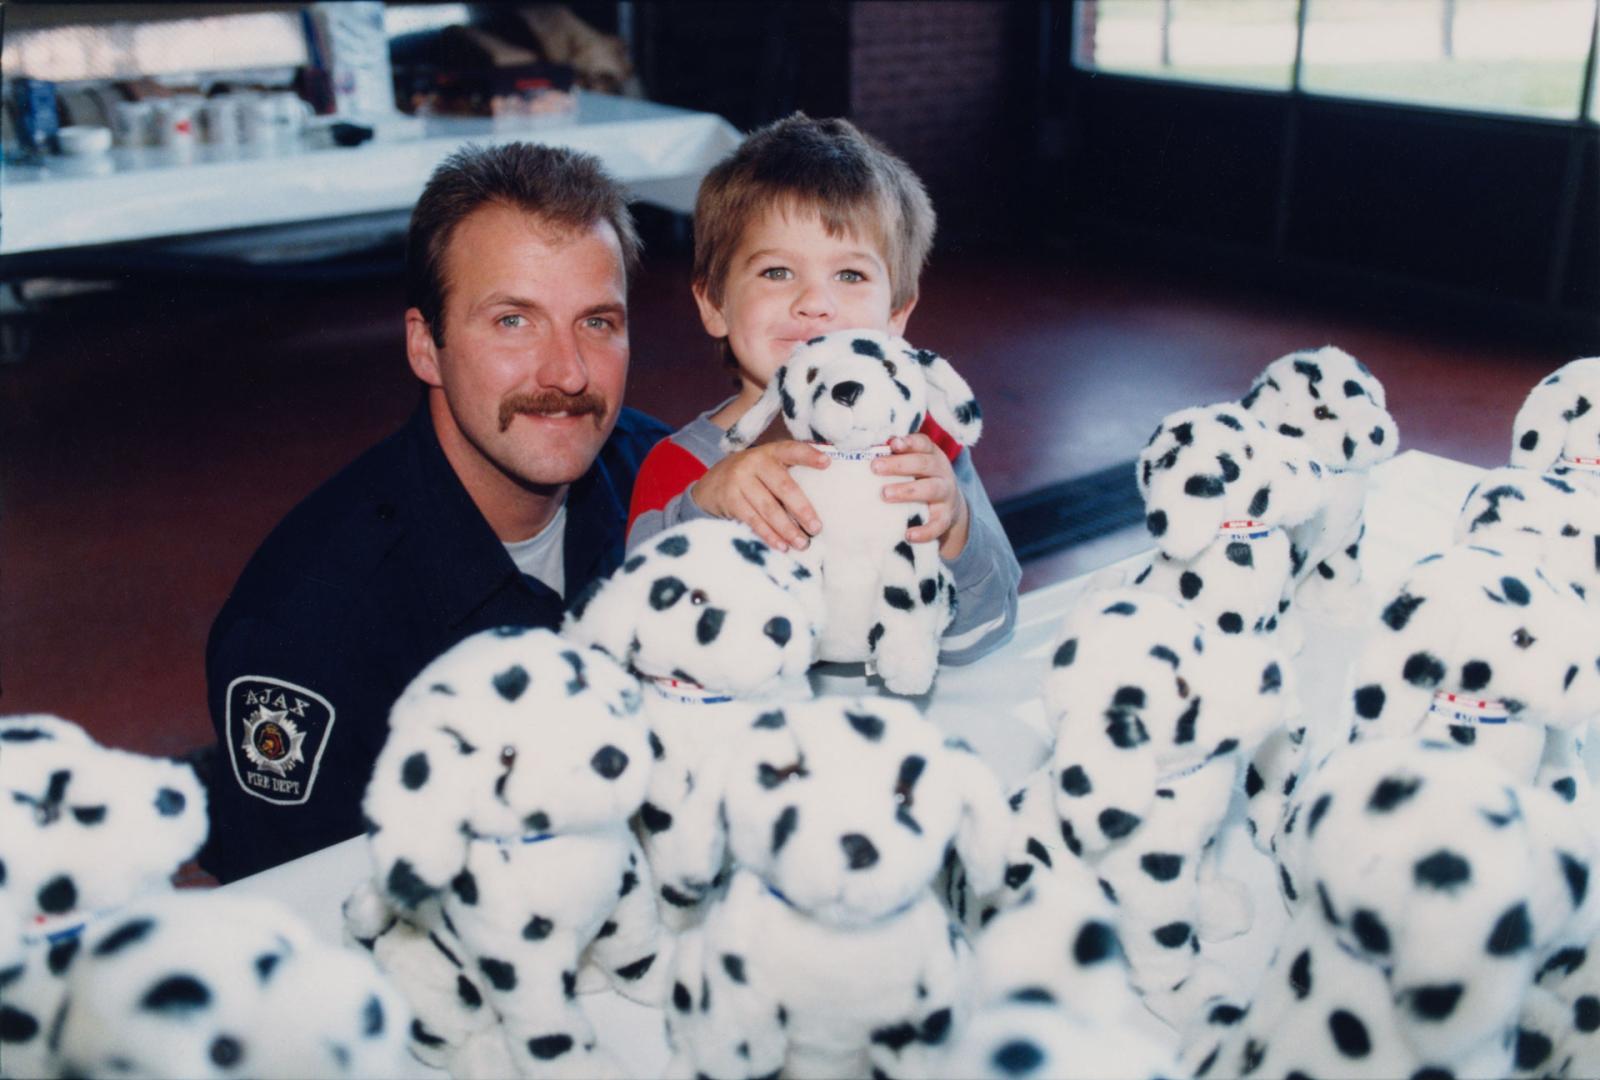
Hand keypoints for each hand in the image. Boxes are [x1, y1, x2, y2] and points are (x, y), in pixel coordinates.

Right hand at [690, 440, 827, 551]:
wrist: (711, 485)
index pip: (792, 450)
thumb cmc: (752, 477)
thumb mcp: (767, 466)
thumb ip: (790, 472)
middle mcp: (755, 462)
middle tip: (817, 528)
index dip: (809, 456)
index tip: (827, 463)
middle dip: (802, 509)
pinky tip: (782, 545)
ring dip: (787, 529)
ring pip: (768, 508)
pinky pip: (753, 520)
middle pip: (783, 487)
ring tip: (802, 543)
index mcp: (771, 452)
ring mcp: (740, 480)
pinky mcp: (730, 499)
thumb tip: (827, 492)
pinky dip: (769, 535)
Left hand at [872, 434, 969, 558]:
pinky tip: (909, 535)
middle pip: (923, 464)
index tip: (892, 444)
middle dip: (899, 465)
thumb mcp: (914, 465)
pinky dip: (924, 531)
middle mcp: (941, 472)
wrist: (951, 507)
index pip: (923, 443)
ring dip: (907, 491)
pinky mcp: (946, 517)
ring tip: (884, 494)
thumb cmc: (921, 480)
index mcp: (932, 455)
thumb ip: (896, 457)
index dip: (909, 442)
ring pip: (931, 489)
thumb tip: (869, 449)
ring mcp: (946, 494)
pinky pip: (937, 524)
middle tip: (875, 467)